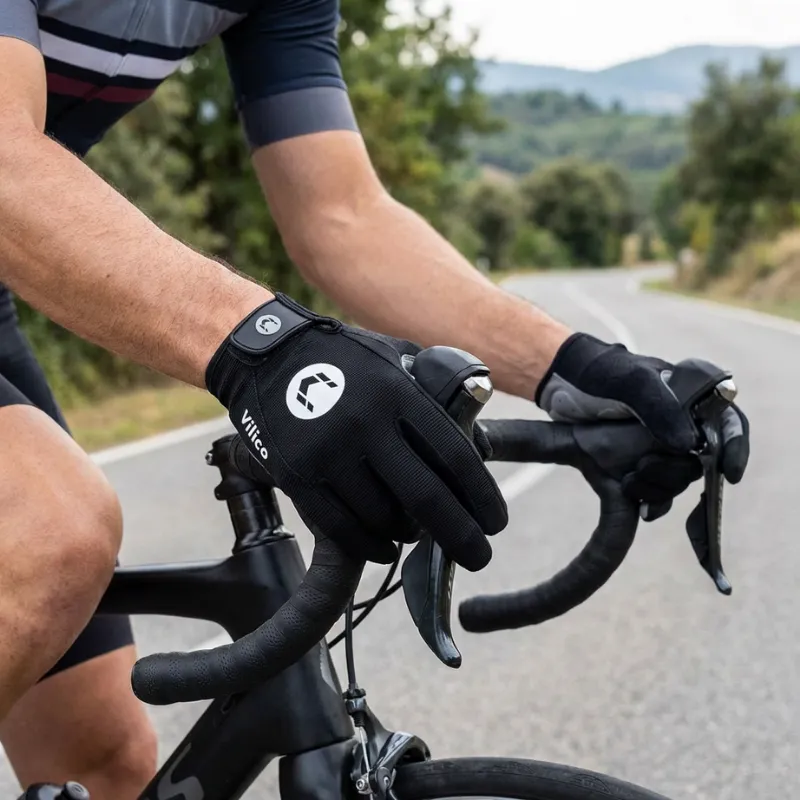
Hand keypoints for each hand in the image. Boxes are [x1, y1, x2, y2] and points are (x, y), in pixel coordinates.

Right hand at [206, 294, 507, 568]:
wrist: (264, 355)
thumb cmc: (340, 357)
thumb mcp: (392, 354)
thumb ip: (432, 385)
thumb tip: (473, 420)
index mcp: (398, 393)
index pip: (454, 457)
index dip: (482, 497)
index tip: (496, 522)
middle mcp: (366, 424)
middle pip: (426, 499)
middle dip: (461, 536)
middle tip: (480, 557)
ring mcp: (328, 453)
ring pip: (383, 518)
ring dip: (408, 535)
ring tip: (417, 534)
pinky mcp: (297, 475)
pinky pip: (342, 528)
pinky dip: (370, 546)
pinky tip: (385, 547)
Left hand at [536, 333, 749, 514]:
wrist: (560, 382)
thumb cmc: (598, 372)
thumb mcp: (629, 381)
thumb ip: (659, 406)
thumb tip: (688, 443)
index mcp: (691, 395)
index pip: (729, 423)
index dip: (736, 449)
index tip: (730, 474)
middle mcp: (683, 421)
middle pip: (703, 460)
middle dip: (675, 472)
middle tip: (641, 468)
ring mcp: (662, 443)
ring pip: (680, 479)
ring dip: (659, 488)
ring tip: (627, 479)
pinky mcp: (642, 462)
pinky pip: (659, 491)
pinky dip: (653, 502)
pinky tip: (641, 509)